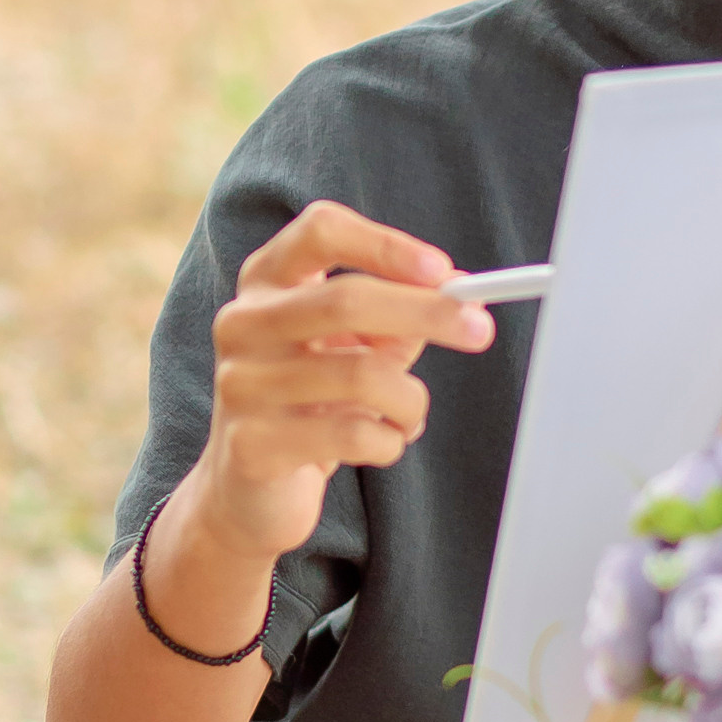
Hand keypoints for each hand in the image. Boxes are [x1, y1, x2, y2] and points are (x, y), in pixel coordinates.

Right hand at [194, 200, 494, 563]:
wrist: (249, 490)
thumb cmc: (312, 401)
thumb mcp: (356, 347)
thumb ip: (401, 314)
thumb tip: (463, 294)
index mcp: (266, 281)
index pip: (321, 231)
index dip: (384, 245)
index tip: (443, 271)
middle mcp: (242, 322)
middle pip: (344, 300)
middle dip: (426, 313)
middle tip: (481, 329)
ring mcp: (240, 383)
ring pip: (361, 375)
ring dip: (410, 400)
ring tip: (410, 414)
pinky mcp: (251, 445)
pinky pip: (352, 435)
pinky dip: (390, 441)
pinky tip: (381, 444)